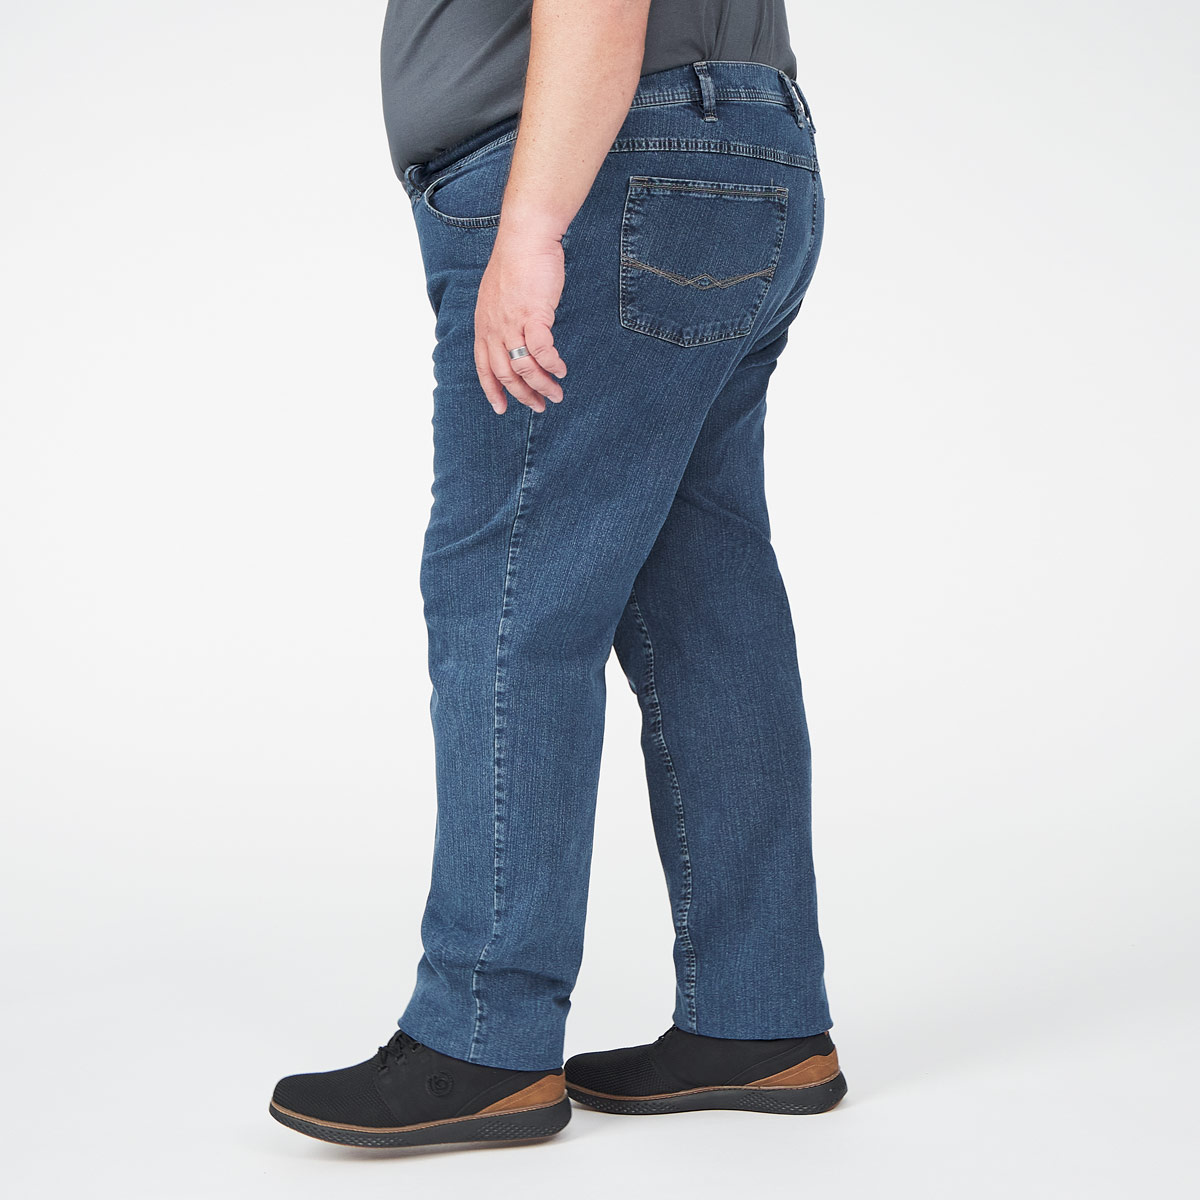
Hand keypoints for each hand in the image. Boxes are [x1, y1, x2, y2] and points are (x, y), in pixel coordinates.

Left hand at [473, 223, 567, 414]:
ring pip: (524, 367)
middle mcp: (494, 328)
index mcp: (484, 325)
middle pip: (505, 374)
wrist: (526, 238)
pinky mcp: (533, 315)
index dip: (492, 391)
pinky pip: (542, 351)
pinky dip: (552, 365)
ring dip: (541, 385)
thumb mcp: (497, 296)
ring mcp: (512, 323)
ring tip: (556, 394)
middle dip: (523, 395)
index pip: (483, 367)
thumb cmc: (516, 262)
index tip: (502, 408)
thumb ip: (501, 319)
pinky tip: (561, 370)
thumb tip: (513, 336)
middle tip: (539, 405)